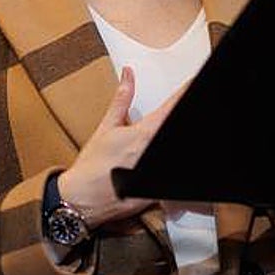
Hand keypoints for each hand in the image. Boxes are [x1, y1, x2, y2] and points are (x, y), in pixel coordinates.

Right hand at [58, 67, 184, 229]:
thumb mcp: (106, 127)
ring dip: (169, 139)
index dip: (184, 93)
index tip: (192, 84)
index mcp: (144, 133)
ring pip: (175, 151)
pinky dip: (170, 168)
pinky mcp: (157, 190)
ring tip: (151, 144)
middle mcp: (153, 151)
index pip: (172, 107)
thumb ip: (122, 99)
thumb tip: (128, 75)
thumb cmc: (91, 166)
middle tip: (175, 112)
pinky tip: (149, 158)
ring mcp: (156, 171)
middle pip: (173, 128)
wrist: (82, 199)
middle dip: (177, 117)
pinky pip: (169, 175)